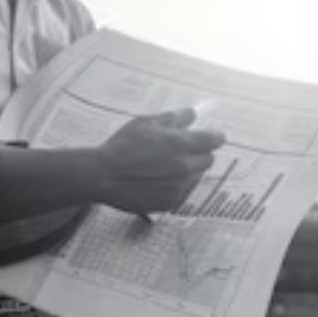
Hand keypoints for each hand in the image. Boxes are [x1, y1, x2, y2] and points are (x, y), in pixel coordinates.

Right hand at [97, 108, 225, 213]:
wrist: (103, 176)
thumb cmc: (122, 146)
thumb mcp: (146, 123)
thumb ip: (175, 118)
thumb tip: (194, 113)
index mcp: (181, 144)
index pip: (214, 140)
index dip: (214, 136)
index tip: (212, 136)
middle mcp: (185, 167)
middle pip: (208, 159)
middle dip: (199, 153)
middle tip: (181, 150)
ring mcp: (179, 187)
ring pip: (197, 176)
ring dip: (189, 170)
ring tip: (165, 167)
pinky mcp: (171, 203)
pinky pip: (184, 192)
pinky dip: (177, 186)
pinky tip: (158, 180)